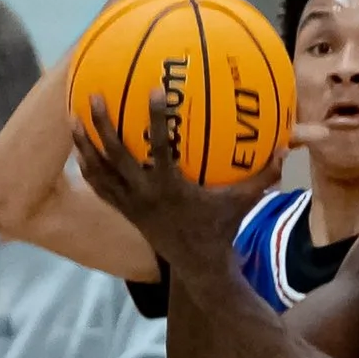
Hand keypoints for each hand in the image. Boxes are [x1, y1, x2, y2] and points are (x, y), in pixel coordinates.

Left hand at [72, 86, 276, 284]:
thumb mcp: (244, 202)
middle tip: (94, 98)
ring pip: (100, 173)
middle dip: (103, 128)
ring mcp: (132, 206)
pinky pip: (101, 188)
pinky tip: (81, 151)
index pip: (160, 149)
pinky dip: (90, 169)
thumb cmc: (222, 230)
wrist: (200, 267)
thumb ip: (263, 174)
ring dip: (85, 147)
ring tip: (72, 120)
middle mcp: (145, 196)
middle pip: (116, 158)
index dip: (156, 119)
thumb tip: (287, 146)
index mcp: (171, 189)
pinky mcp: (126, 213)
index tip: (154, 90)